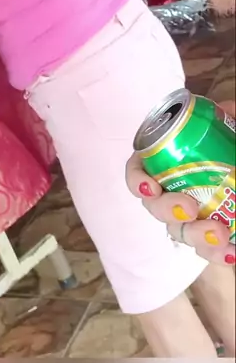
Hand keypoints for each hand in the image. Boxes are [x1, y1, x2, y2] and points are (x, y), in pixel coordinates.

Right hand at [126, 98, 235, 265]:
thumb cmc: (225, 145)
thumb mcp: (225, 130)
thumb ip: (226, 117)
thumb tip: (228, 109)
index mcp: (164, 163)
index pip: (136, 172)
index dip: (136, 181)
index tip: (150, 187)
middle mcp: (168, 192)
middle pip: (155, 207)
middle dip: (168, 210)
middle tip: (189, 209)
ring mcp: (186, 219)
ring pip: (180, 233)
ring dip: (197, 237)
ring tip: (220, 235)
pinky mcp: (206, 239)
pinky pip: (206, 250)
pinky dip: (219, 254)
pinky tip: (234, 253)